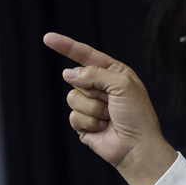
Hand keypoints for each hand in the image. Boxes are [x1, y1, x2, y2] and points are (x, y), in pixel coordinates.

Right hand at [43, 32, 176, 184]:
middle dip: (93, 91)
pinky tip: (103, 128)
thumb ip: (95, 73)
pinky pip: (73, 116)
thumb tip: (69, 73)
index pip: (87, 55)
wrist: (137, 146)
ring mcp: (91, 105)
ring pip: (72, 97)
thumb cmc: (137, 115)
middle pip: (76, 78)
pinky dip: (89, 122)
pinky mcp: (84, 122)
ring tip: (109, 117)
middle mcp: (101, 87)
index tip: (48, 38)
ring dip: (93, 108)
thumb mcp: (122, 85)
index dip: (67, 46)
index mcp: (115, 73)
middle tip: (112, 103)